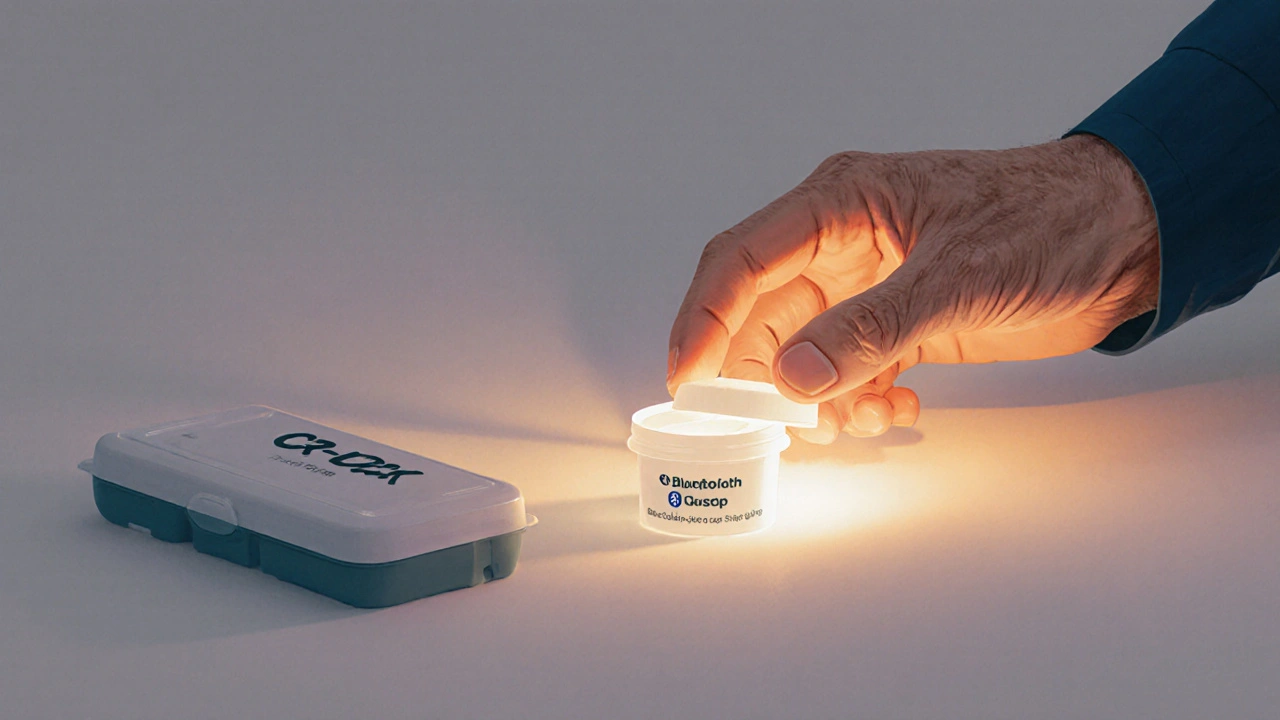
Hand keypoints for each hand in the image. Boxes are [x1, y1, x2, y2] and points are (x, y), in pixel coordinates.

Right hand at [667, 135, 1159, 442]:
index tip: (687, 381)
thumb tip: (792, 377)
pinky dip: (860, 402)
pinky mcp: (899, 322)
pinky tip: (898, 410)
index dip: (704, 320)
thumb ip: (871, 329)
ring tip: (860, 420)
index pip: (741, 261)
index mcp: (840, 205)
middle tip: (775, 428)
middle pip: (762, 317)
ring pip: (803, 353)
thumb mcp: (957, 275)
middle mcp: (841, 244)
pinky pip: (849, 371)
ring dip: (818, 399)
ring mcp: (868, 285)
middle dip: (762, 377)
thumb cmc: (1048, 220)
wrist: (1126, 238)